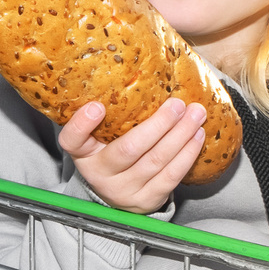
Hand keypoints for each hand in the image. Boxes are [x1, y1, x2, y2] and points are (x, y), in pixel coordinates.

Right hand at [59, 97, 205, 213]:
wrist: (118, 195)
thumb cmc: (110, 154)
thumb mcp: (97, 137)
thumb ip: (107, 115)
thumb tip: (134, 69)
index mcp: (82, 154)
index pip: (71, 141)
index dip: (82, 124)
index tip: (97, 106)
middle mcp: (99, 174)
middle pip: (129, 149)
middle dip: (158, 125)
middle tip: (177, 104)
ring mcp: (123, 190)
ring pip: (155, 161)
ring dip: (180, 135)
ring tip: (195, 115)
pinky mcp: (147, 200)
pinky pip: (171, 177)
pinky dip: (187, 154)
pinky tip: (197, 137)